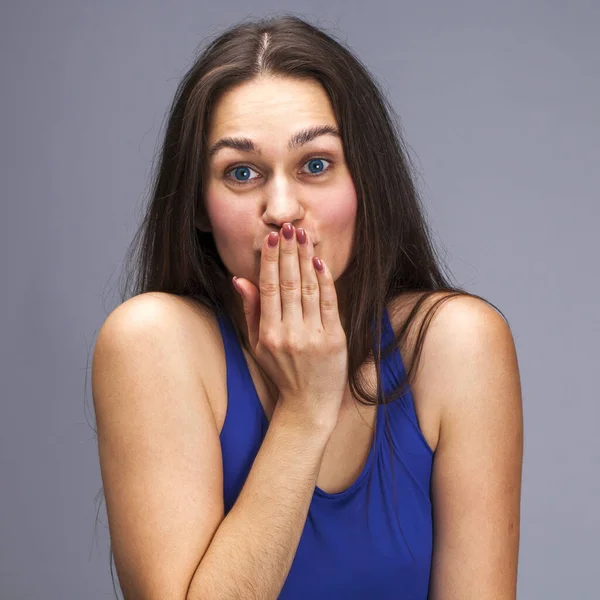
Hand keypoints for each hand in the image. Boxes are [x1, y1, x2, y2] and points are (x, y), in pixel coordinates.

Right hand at [232, 223, 347, 432]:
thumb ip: (251, 311)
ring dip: (306, 259)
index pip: (269, 289)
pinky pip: (330, 303)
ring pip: (310, 289)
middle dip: (289, 253)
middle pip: (290, 284)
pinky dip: (325, 281)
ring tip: (303, 237)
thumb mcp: (257, 345)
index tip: (272, 238)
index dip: (270, 261)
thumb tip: (240, 279)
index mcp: (269, 334)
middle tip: (288, 228)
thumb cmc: (280, 373)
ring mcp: (314, 336)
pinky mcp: (335, 339)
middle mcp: (290, 334)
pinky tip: (320, 262)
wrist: (309, 404)